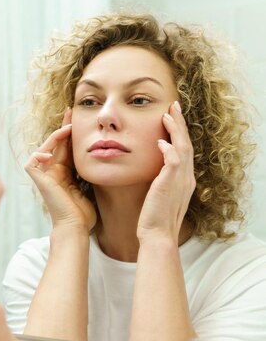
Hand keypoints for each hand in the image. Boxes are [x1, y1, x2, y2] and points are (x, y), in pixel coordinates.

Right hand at [25, 108, 95, 230]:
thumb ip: (90, 170)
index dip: (71, 132)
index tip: (78, 118)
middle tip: (71, 111)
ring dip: (54, 137)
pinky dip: (39, 154)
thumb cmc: (84, 213)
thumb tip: (105, 155)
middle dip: (63, 126)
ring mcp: (44, 176)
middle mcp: (52, 171)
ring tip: (67, 129)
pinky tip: (51, 153)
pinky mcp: (38, 181)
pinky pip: (33, 162)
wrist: (76, 226)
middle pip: (56, 143)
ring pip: (44, 148)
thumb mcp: (91, 184)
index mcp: (64, 172)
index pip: (66, 146)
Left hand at [137, 101, 195, 241]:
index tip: (172, 118)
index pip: (184, 150)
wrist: (157, 235)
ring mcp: (181, 180)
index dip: (179, 133)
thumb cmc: (154, 218)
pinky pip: (173, 160)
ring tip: (168, 114)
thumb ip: (160, 181)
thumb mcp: (159, 195)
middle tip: (174, 106)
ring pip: (182, 147)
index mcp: (184, 180)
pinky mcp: (170, 184)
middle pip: (186, 143)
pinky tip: (160, 141)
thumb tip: (153, 170)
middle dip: (180, 124)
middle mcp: (186, 177)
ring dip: (175, 129)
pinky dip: (169, 148)